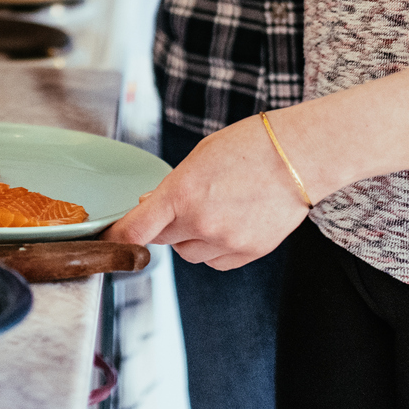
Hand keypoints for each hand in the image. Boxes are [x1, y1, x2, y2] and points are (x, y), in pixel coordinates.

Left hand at [106, 115, 308, 270]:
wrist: (300, 156)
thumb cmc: (250, 146)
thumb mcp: (199, 156)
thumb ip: (172, 186)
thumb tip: (148, 206)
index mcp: (182, 193)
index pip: (135, 228)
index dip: (117, 237)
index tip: (108, 240)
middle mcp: (201, 223)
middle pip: (162, 239)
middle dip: (164, 224)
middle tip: (183, 203)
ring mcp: (226, 241)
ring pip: (189, 254)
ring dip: (190, 237)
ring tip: (215, 207)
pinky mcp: (248, 253)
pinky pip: (215, 261)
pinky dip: (213, 248)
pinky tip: (229, 223)